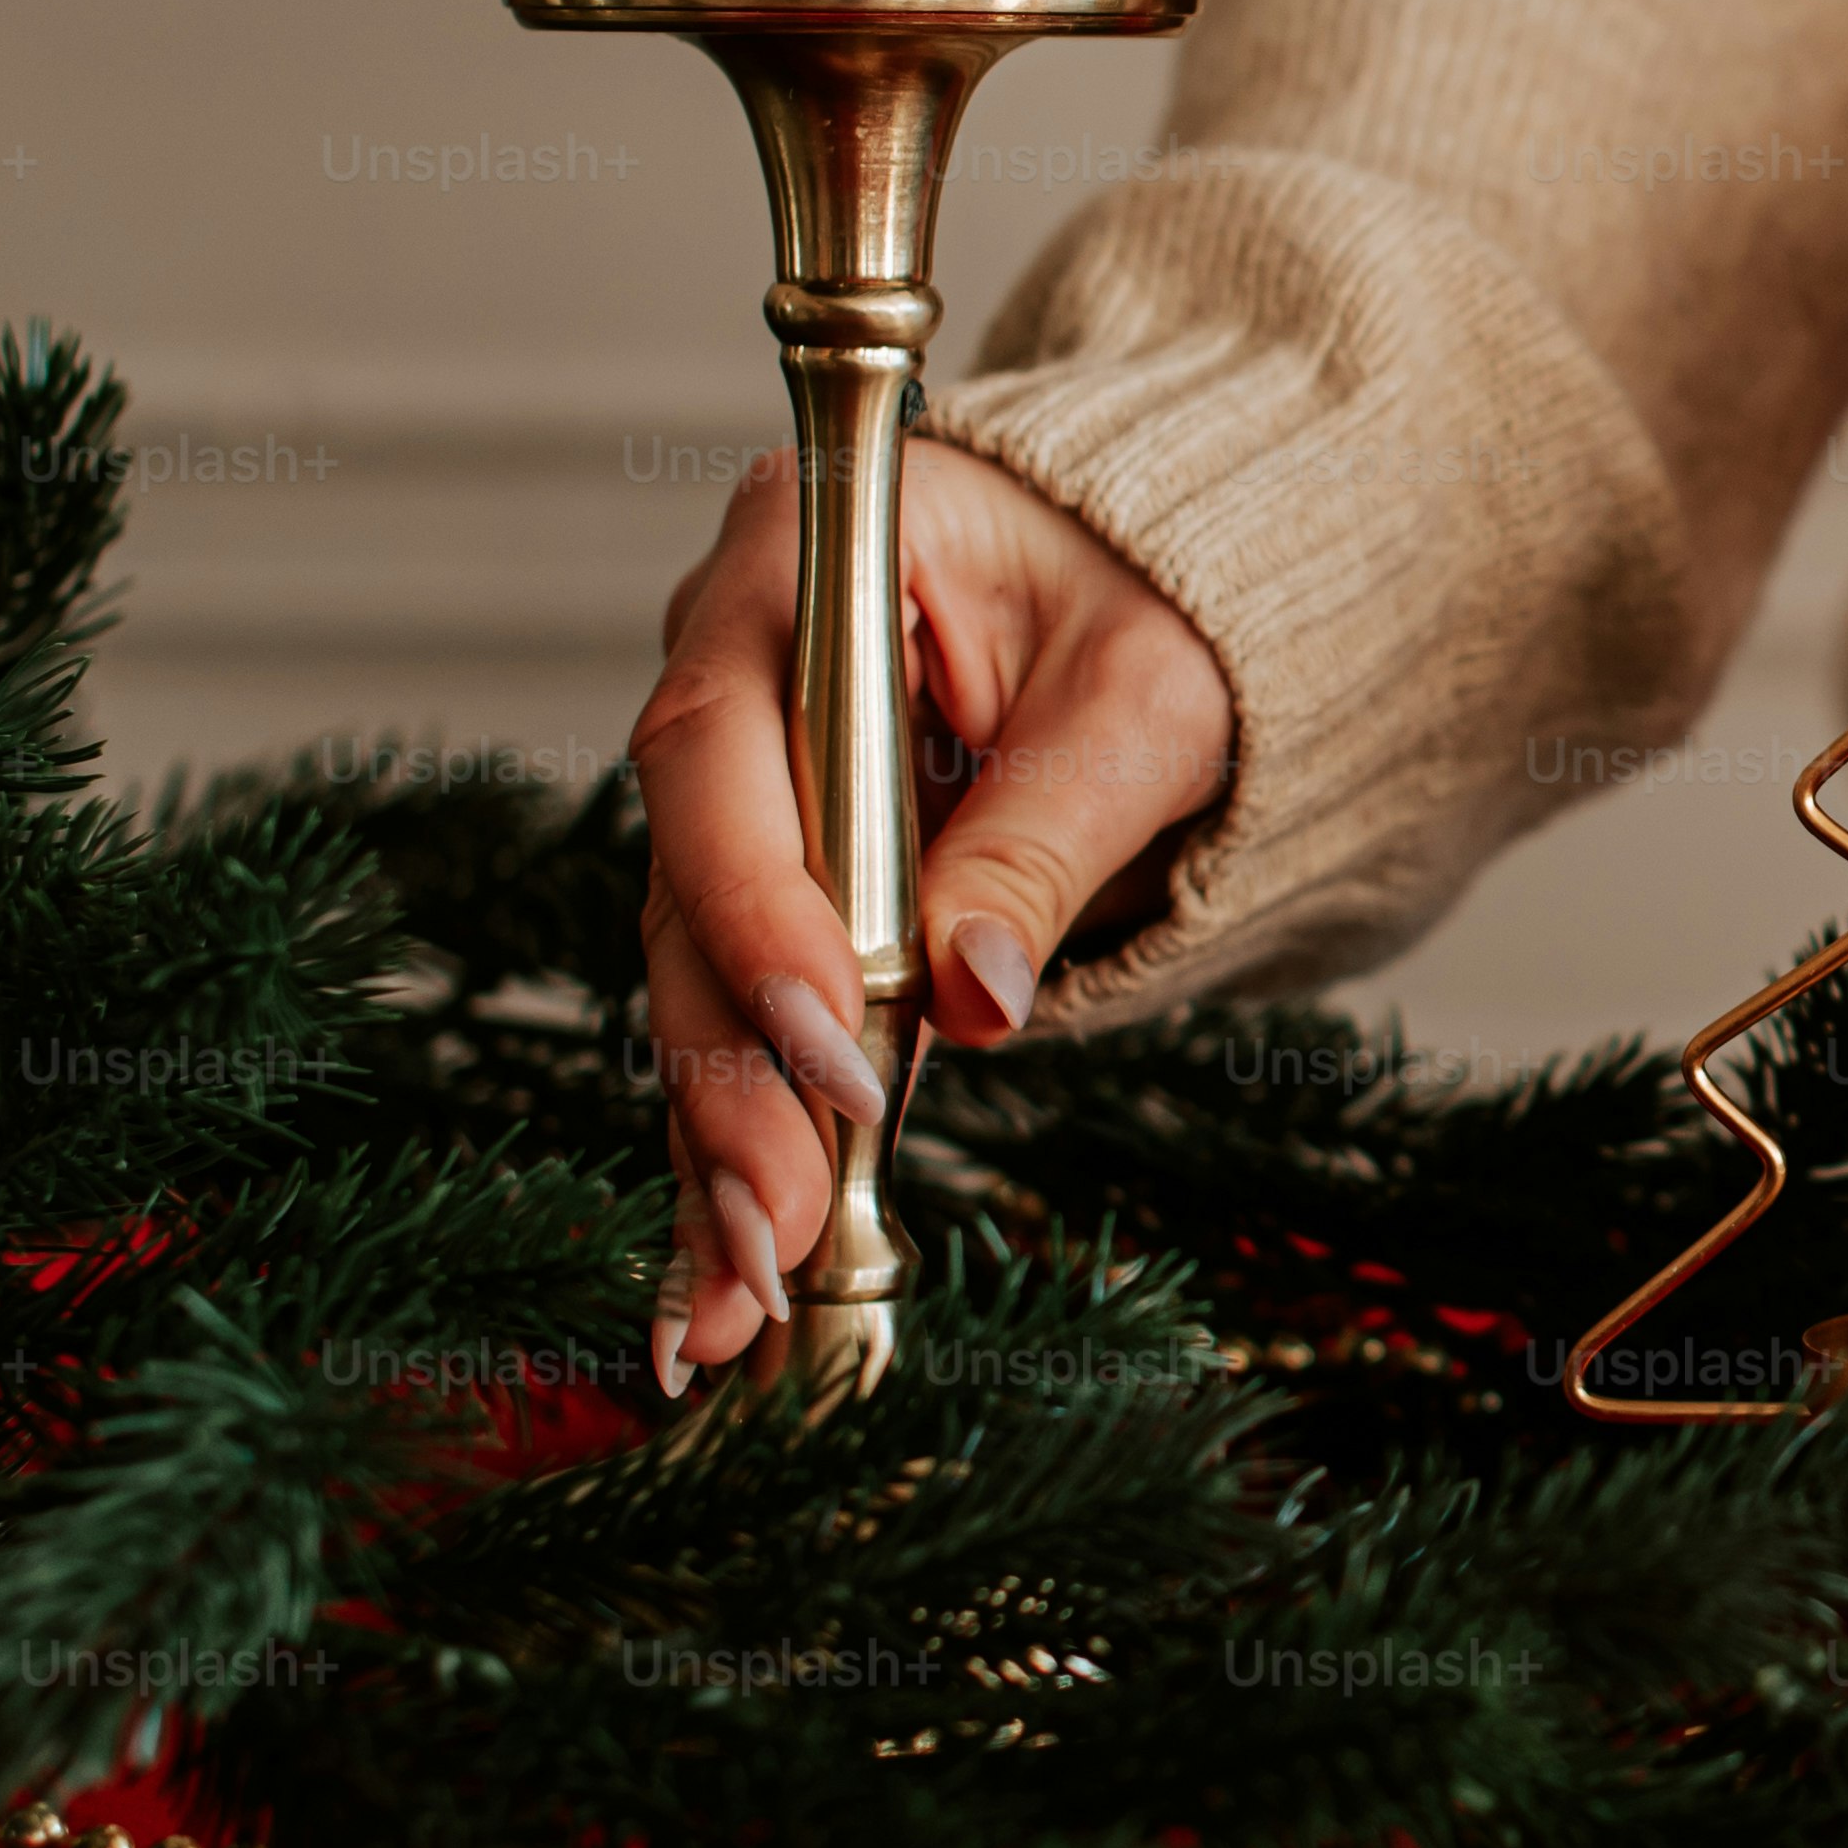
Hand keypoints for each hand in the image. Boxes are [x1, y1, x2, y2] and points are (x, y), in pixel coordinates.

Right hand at [628, 437, 1231, 1388]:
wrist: (1159, 593)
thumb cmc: (1157, 599)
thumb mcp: (1145, 695)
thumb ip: (1052, 827)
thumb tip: (974, 993)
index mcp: (802, 559)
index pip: (725, 745)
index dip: (762, 908)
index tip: (836, 1043)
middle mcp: (730, 670)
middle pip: (688, 885)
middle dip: (730, 1071)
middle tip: (775, 1226)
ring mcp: (735, 784)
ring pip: (697, 976)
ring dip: (722, 1137)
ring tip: (748, 1288)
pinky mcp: (768, 884)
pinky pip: (739, 1016)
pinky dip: (742, 1140)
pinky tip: (730, 1275)